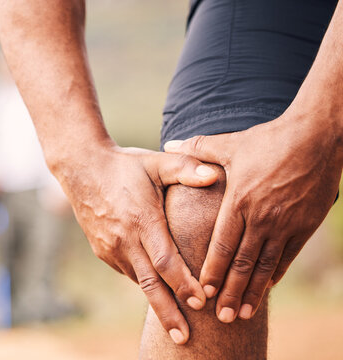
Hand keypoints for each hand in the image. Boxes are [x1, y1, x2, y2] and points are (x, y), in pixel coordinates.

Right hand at [54, 144, 217, 343]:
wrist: (81, 169)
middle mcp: (125, 239)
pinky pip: (128, 271)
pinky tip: (158, 290)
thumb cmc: (125, 165)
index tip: (201, 302)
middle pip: (150, 284)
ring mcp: (111, 248)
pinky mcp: (103, 251)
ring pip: (139, 281)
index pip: (166, 260)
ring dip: (158, 302)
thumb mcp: (156, 162)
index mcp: (142, 220)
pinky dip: (145, 282)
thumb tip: (215, 175)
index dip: (184, 283)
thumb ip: (186, 168)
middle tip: (184, 339)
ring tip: (176, 324)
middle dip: (168, 313)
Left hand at [164, 112, 341, 322]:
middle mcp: (261, 218)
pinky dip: (275, 273)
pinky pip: (288, 255)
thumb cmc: (269, 139)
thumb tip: (170, 143)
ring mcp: (285, 223)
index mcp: (239, 201)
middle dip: (230, 292)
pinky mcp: (305, 225)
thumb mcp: (230, 144)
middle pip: (242, 263)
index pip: (222, 245)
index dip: (212, 271)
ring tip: (243, 314)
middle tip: (222, 317)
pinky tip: (266, 288)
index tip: (204, 292)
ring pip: (265, 265)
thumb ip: (198, 149)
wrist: (318, 136)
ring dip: (253, 291)